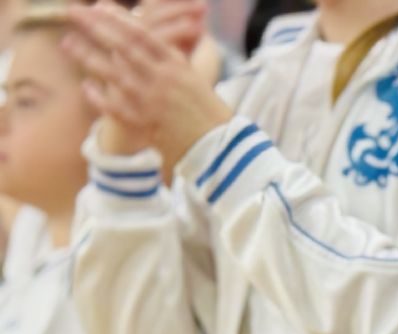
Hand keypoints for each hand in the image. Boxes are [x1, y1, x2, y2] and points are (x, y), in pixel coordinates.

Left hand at [64, 1, 231, 164]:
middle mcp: (162, 80)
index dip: (118, 19)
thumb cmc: (210, 113)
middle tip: (73, 13)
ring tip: (67, 44)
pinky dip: (100, 97)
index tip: (98, 7)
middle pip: (123, 47)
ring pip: (114, 74)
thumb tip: (156, 42)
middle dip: (95, 28)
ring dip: (88, 57)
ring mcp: (152, 102)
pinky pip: (116, 108)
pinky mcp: (146, 124)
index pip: (142, 35)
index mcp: (177, 66)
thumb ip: (173, 60)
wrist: (222, 148)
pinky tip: (86, 88)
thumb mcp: (195, 79)